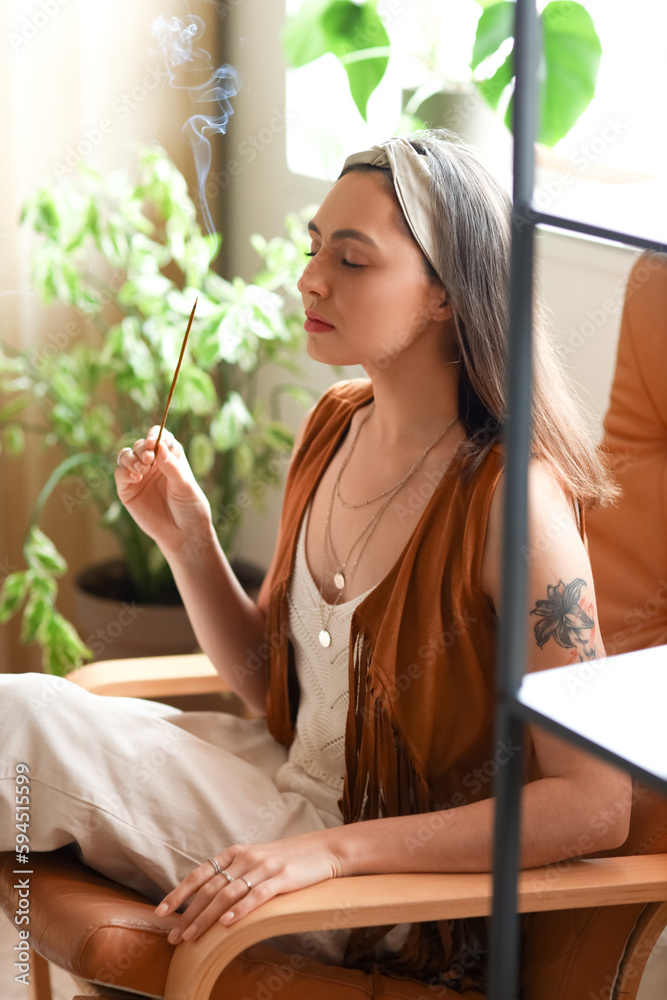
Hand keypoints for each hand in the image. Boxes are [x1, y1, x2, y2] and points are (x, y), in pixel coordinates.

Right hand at [115, 426, 211, 555]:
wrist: (182, 534)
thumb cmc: (189, 507)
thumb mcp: (184, 485)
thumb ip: (172, 466)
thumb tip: (159, 446)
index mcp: (170, 457)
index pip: (160, 436)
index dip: (154, 434)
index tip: (153, 442)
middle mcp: (153, 464)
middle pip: (141, 445)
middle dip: (142, 449)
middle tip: (149, 460)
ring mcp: (139, 476)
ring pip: (126, 455)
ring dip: (131, 458)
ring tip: (142, 470)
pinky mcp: (127, 489)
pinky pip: (119, 474)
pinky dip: (124, 472)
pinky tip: (136, 478)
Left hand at [154, 833, 342, 944]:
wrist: (323, 850)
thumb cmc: (287, 859)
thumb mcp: (256, 860)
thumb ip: (234, 874)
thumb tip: (206, 898)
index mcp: (236, 852)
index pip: (200, 874)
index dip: (179, 893)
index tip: (161, 911)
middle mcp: (246, 858)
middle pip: (210, 888)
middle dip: (188, 914)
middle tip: (173, 937)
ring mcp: (264, 867)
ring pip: (227, 895)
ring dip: (206, 918)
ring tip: (192, 937)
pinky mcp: (282, 878)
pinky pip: (256, 896)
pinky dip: (240, 910)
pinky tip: (227, 924)